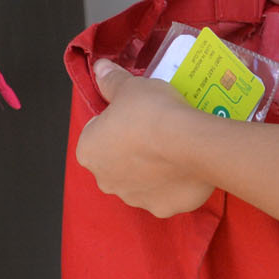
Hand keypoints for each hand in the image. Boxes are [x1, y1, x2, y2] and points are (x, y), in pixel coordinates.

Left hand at [77, 60, 218, 215]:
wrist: (190, 142)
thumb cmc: (151, 112)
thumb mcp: (130, 86)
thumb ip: (111, 80)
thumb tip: (98, 68)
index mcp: (89, 151)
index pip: (98, 132)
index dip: (117, 120)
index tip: (137, 113)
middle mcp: (105, 180)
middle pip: (117, 160)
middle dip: (133, 148)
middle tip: (157, 129)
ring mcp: (134, 198)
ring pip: (141, 180)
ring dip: (153, 168)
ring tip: (175, 147)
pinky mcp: (162, 209)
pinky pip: (166, 193)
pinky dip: (174, 182)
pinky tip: (186, 166)